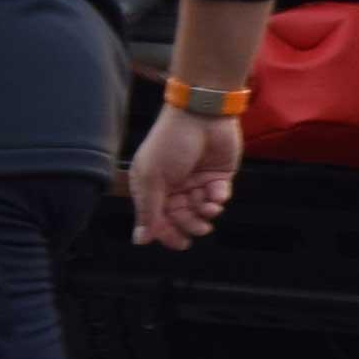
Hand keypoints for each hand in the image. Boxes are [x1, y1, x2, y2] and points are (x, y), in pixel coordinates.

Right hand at [127, 107, 242, 249]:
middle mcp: (173, 186)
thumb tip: (140, 241)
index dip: (168, 234)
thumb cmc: (170, 142)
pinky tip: (217, 194)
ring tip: (209, 208)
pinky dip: (219, 198)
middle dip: (191, 225)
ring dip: (206, 213)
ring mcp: (196, 180)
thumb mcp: (152, 178)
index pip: (158, 219)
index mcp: (152, 187)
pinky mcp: (217, 175)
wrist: (202, 115)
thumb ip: (149, 210)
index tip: (181, 244)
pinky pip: (218, 196)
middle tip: (200, 229)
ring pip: (201, 210)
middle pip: (181, 217)